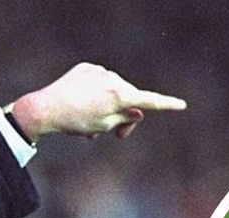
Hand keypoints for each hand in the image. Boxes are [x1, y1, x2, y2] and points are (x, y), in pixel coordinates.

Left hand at [10, 63, 185, 140]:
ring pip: (113, 91)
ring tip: (91, 127)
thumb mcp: (105, 125)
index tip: (182, 105)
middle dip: (126, 116)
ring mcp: (99, 71)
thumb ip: (125, 117)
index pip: (150, 101)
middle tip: (118, 137)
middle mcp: (113, 79)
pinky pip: (99, 82)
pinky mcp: (86, 68)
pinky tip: (82, 104)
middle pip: (130, 98)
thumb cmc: (76, 121)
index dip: (167, 105)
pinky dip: (96, 94)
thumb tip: (139, 110)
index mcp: (120, 94)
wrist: (46, 108)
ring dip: (109, 107)